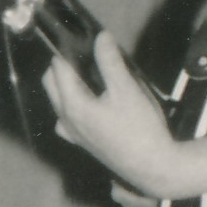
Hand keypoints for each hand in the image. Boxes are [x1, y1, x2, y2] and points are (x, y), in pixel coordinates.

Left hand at [42, 33, 178, 197]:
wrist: (154, 168)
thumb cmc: (141, 130)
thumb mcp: (127, 89)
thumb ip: (110, 61)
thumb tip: (101, 38)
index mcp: (73, 105)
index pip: (58, 68)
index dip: (68, 50)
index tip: (81, 39)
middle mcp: (67, 121)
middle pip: (51, 84)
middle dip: (62, 66)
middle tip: (85, 54)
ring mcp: (74, 135)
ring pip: (58, 103)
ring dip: (65, 86)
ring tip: (89, 77)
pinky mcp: (84, 145)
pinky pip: (68, 121)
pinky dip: (73, 107)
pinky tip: (93, 105)